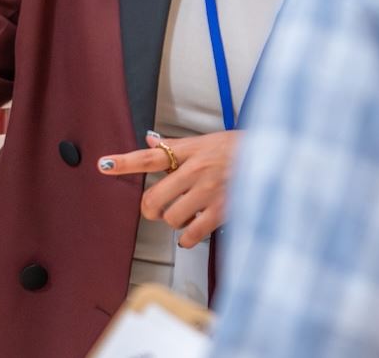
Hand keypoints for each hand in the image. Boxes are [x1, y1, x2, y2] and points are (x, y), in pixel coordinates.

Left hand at [97, 130, 237, 247]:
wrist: (275, 157)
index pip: (151, 157)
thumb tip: (150, 140)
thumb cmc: (240, 149)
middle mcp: (196, 170)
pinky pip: (191, 234)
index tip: (103, 165)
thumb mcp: (208, 140)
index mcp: (191, 151)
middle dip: (151, 209)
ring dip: (175, 221)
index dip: (124, 162)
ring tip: (187, 214)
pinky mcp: (221, 211)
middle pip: (154, 197)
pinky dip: (188, 238)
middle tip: (156, 210)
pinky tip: (193, 232)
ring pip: (171, 218)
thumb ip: (177, 146)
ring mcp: (208, 192)